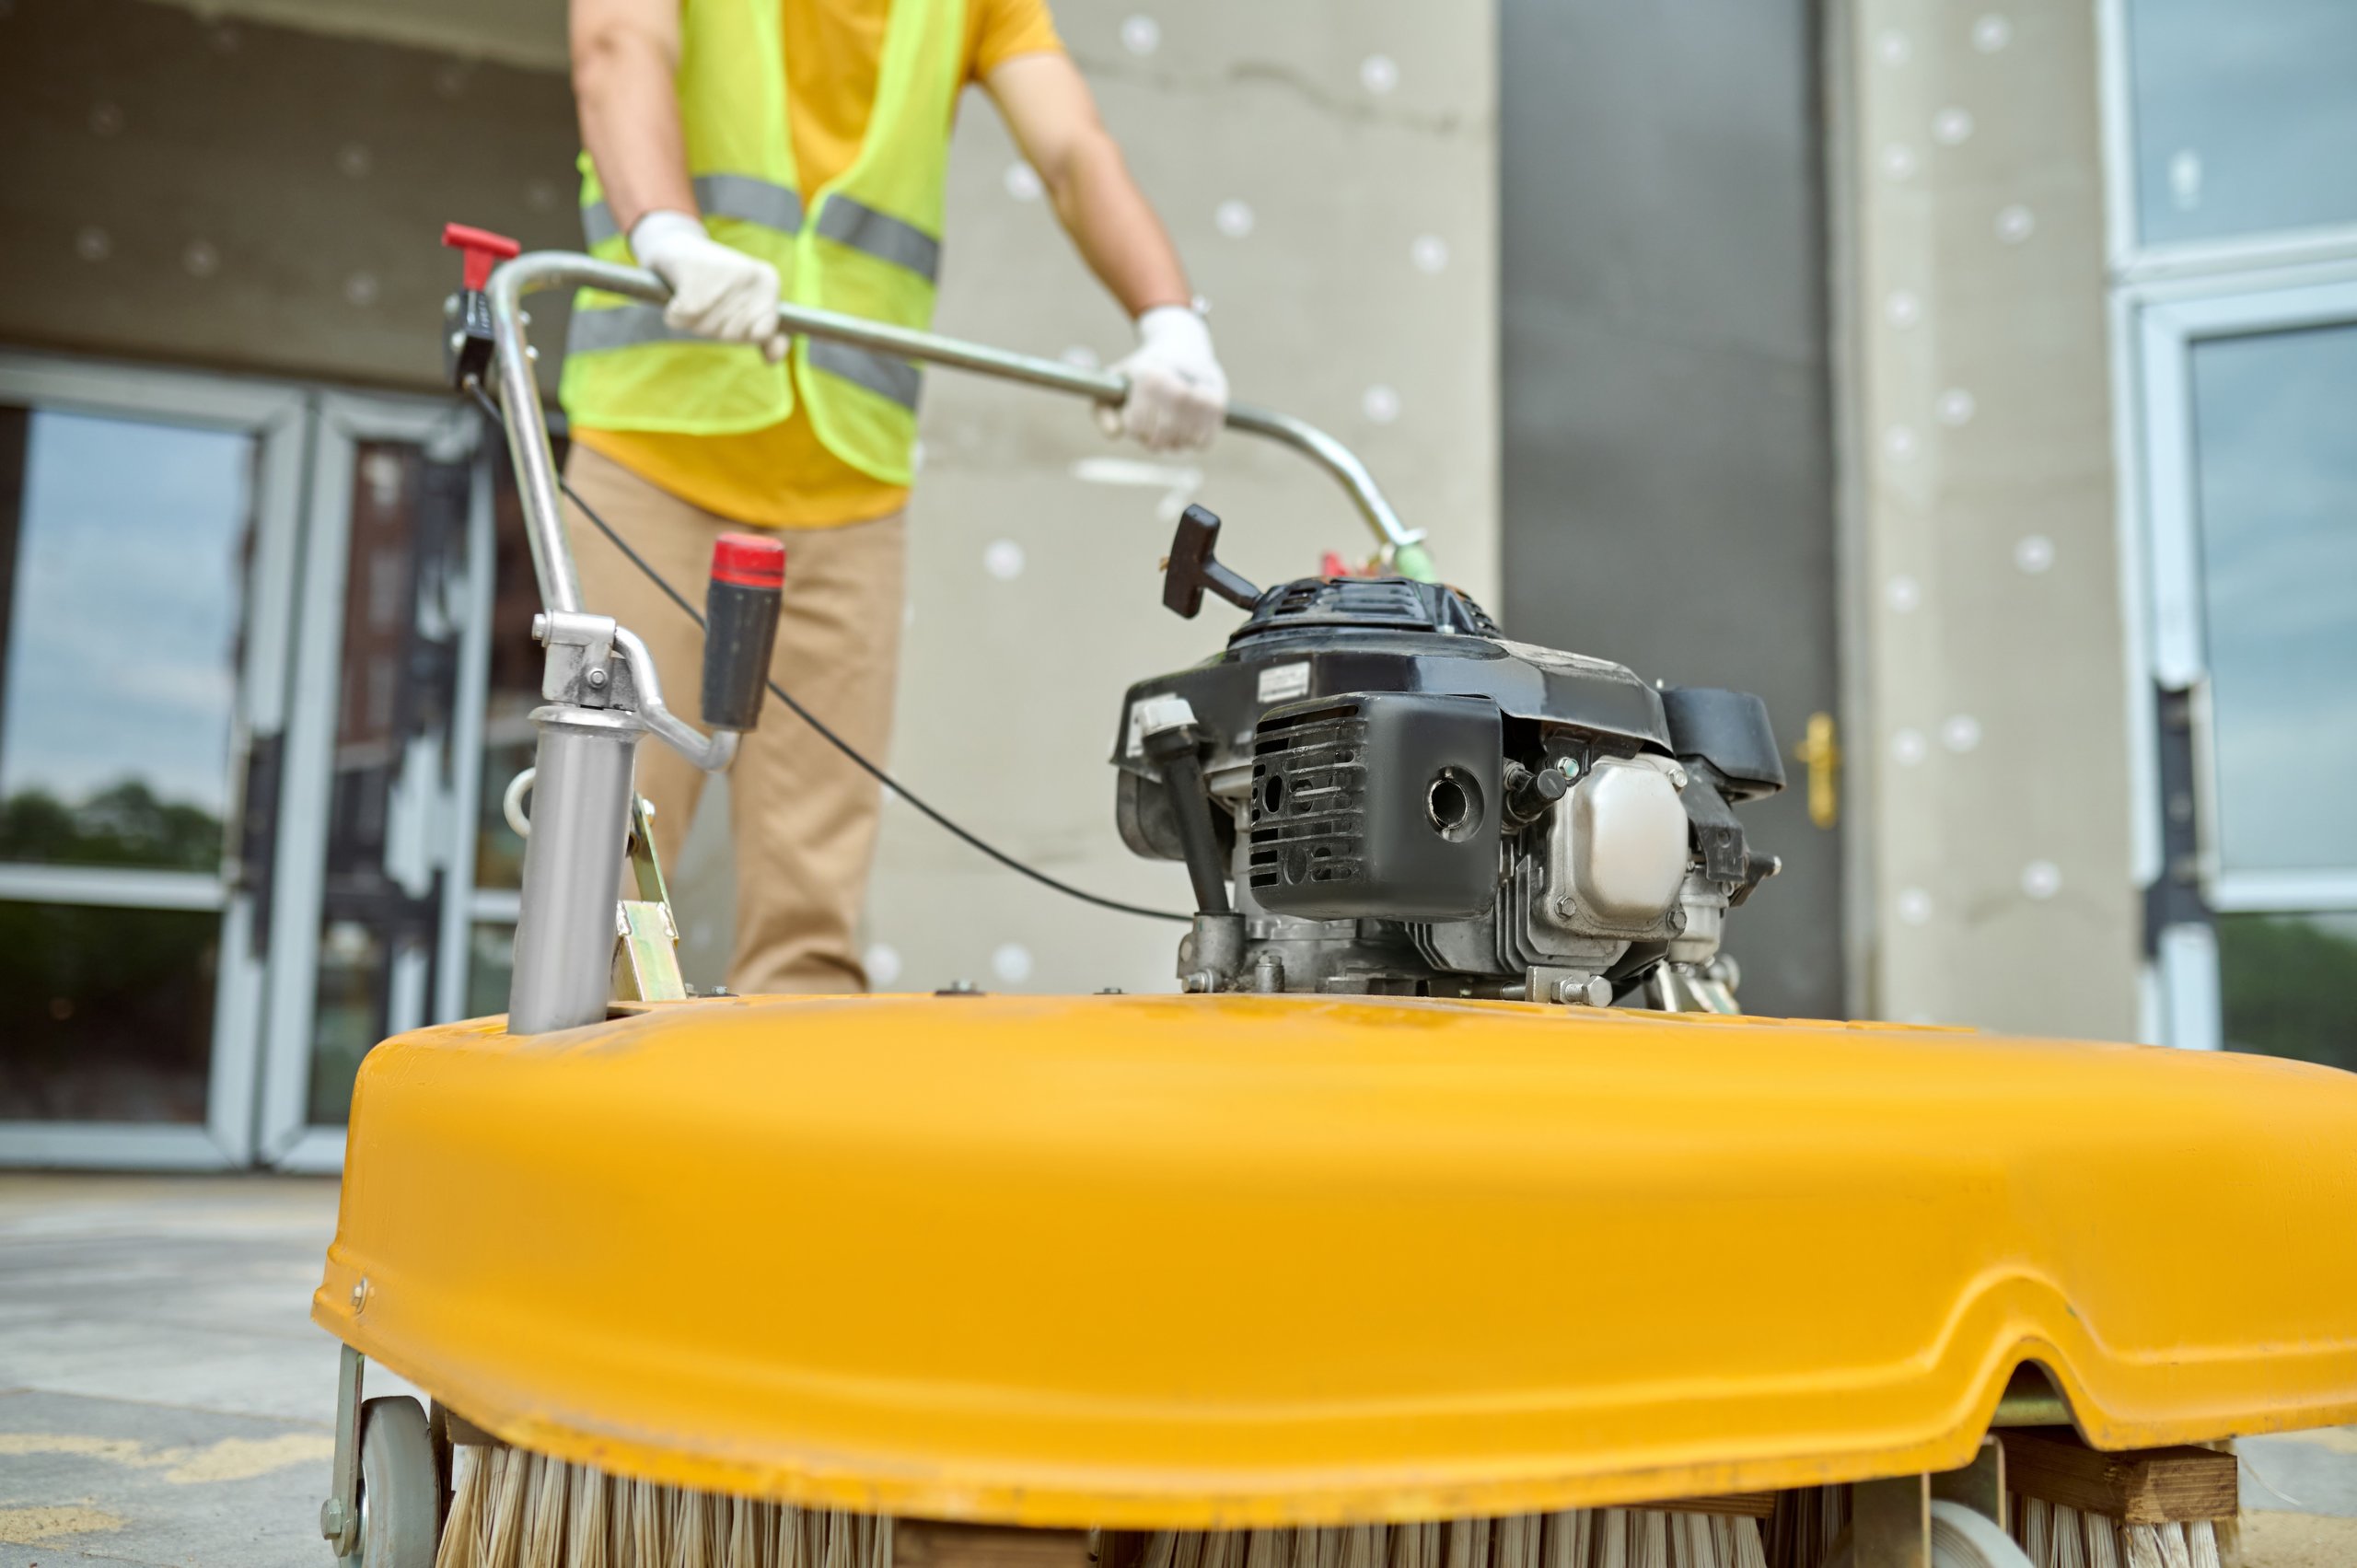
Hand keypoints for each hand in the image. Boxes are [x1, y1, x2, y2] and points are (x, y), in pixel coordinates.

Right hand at [630, 210, 789, 362]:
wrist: (675, 245)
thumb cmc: (713, 279)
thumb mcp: (747, 304)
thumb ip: (764, 332)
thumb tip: (775, 359)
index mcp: (768, 281)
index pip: (762, 333)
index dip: (742, 332)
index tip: (731, 310)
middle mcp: (749, 278)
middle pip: (732, 335)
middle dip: (716, 326)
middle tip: (708, 298)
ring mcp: (722, 280)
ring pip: (705, 331)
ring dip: (694, 321)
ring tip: (695, 293)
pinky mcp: (691, 284)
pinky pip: (680, 322)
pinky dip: (673, 314)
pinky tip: (678, 294)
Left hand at [1098, 306, 1225, 452]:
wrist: (1183, 346)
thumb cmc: (1142, 371)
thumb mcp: (1114, 382)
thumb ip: (1102, 411)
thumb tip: (1115, 434)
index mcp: (1150, 379)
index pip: (1135, 428)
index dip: (1131, 426)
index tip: (1134, 411)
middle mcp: (1178, 389)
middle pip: (1157, 441)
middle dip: (1151, 438)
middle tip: (1152, 421)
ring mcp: (1201, 399)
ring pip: (1181, 445)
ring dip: (1172, 440)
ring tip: (1170, 419)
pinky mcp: (1219, 406)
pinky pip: (1202, 443)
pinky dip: (1193, 439)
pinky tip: (1188, 421)